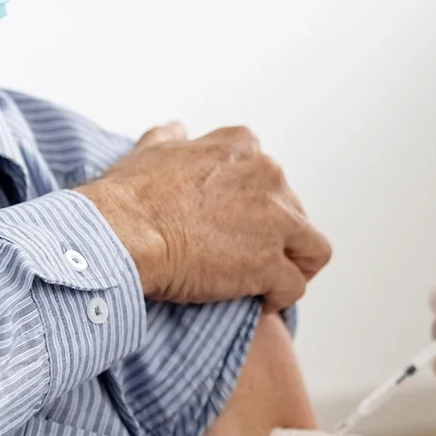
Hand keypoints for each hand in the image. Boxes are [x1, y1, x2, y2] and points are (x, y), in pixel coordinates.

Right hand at [79, 123, 331, 310]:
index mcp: (241, 148)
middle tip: (249, 259)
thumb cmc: (130, 195)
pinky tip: (259, 304)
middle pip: (294, 212)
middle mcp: (267, 175)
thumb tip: (177, 130)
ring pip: (312, 249)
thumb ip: (171, 139)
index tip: (238, 225)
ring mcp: (274, 220)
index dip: (258, 205)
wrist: (123, 232)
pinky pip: (294, 286)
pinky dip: (280, 299)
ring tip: (271, 284)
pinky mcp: (269, 263)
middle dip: (278, 238)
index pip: (270, 177)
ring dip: (296, 267)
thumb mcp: (151, 150)